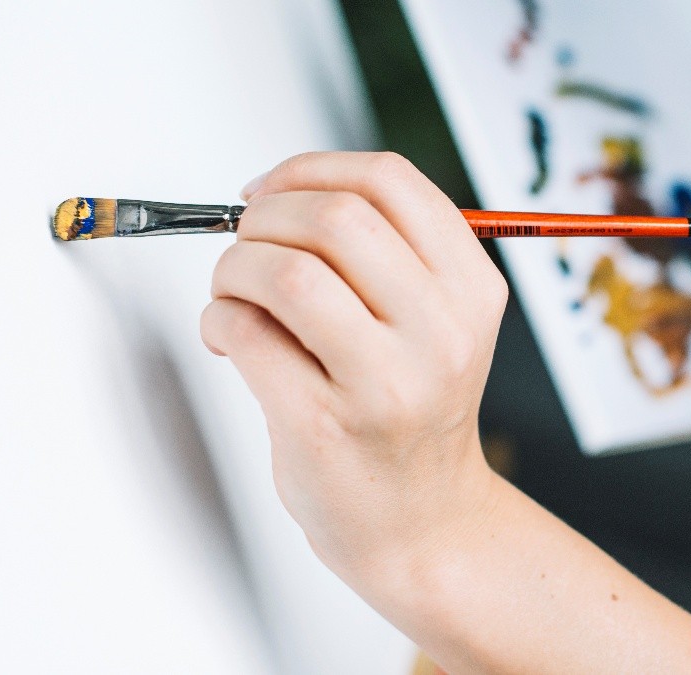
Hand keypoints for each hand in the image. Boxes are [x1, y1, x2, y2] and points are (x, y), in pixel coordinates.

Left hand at [200, 152, 508, 597]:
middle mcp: (442, 331)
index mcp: (472, 289)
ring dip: (233, 269)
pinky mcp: (325, 425)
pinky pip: (245, 332)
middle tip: (246, 243)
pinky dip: (218, 320)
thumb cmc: (412, 407)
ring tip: (235, 295)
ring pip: (285, 272)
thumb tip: (279, 191)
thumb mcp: (439, 321)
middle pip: (336, 217)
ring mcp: (386, 382)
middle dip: (265, 216)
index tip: (271, 190)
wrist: (420, 521)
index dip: (311, 169)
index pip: (389, 182)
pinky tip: (232, 339)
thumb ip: (387, 251)